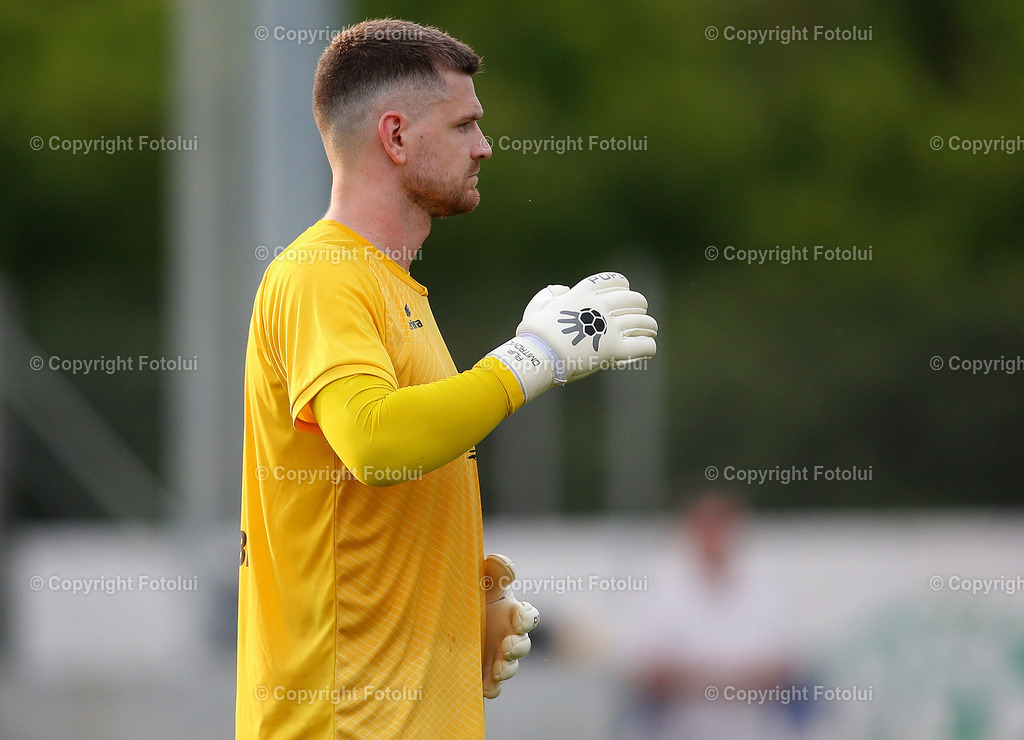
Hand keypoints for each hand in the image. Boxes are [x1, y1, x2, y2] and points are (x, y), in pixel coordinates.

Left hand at [481, 553, 539, 698]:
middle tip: (507, 646)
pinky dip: (492, 688)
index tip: (518, 616)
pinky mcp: (484, 673)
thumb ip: (493, 571)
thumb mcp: (481, 580)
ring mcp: (497, 657)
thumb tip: (498, 560)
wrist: (447, 616)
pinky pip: (494, 687)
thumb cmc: (471, 595)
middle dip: (518, 648)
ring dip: (508, 670)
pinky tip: (484, 687)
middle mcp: (508, 636)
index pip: (528, 616)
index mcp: (511, 612)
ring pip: (511, 668)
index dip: (526, 618)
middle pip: (523, 646)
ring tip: (498, 670)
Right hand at [488, 272, 656, 400]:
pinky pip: (643, 345)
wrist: (536, 355)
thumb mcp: (537, 306)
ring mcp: (609, 328)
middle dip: (639, 306)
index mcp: (582, 295)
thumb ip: (550, 294)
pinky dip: (648, 346)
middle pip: (634, 300)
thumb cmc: (533, 335)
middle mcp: (599, 307)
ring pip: (643, 323)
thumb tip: (564, 290)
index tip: (624, 292)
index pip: (612, 281)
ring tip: (649, 332)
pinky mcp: (614, 349)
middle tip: (639, 315)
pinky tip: (647, 348)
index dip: (623, 286)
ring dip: (648, 327)